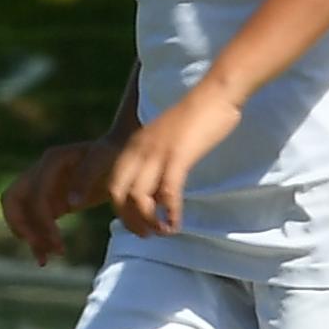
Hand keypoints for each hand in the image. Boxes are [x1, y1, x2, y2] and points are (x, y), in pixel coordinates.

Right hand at [1, 133, 124, 266]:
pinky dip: (34, 237)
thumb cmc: (114, 158)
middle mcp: (40, 170)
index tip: (60, 245)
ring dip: (27, 235)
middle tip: (44, 252)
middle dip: (24, 227)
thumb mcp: (105, 166)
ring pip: (18, 212)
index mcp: (53, 160)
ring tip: (44, 260)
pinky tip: (45, 257)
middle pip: (14, 200)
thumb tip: (72, 204)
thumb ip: (86, 181)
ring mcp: (40, 184)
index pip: (36, 194)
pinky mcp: (46, 198)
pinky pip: (31, 219)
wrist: (118, 155)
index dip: (43, 221)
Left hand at [104, 77, 244, 239]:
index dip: (120, 210)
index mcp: (134, 146)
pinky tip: (176, 223)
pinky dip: (170, 213)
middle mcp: (139, 150)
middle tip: (147, 235)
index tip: (134, 225)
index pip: (113, 185)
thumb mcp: (165, 140)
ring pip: (139, 198)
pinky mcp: (178, 156)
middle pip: (119, 195)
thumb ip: (156, 162)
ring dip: (149, 221)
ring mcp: (157, 153)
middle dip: (130, 220)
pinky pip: (168, 193)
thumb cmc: (196, 118)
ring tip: (163, 232)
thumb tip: (157, 193)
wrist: (215, 93)